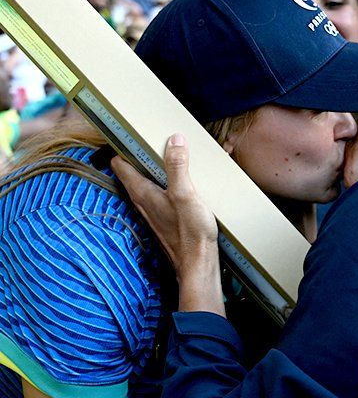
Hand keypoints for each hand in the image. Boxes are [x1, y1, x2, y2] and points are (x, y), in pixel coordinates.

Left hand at [111, 134, 217, 276]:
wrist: (198, 264)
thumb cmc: (190, 234)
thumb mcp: (186, 194)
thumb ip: (178, 167)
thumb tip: (174, 140)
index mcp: (142, 191)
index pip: (119, 163)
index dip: (123, 146)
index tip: (133, 133)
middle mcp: (142, 201)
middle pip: (133, 171)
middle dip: (143, 155)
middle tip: (158, 141)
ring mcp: (153, 211)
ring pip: (147, 183)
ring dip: (156, 170)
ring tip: (174, 159)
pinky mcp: (165, 218)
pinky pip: (160, 194)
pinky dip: (167, 184)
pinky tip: (184, 184)